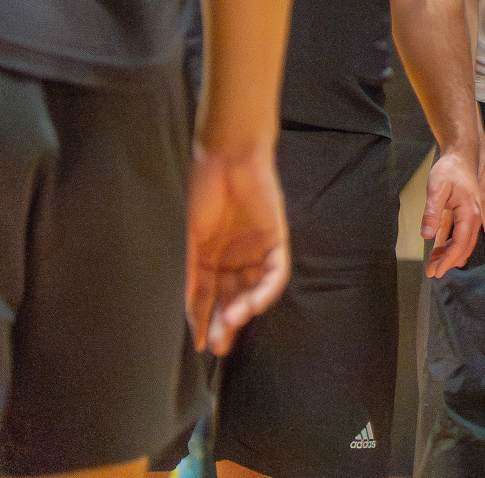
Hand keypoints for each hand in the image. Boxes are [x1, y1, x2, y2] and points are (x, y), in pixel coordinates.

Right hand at [186, 144, 289, 354]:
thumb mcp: (190, 238)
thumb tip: (186, 309)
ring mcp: (256, 251)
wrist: (228, 159)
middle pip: (231, 299)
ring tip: (232, 323)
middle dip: (226, 323)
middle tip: (219, 345)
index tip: (198, 345)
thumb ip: (189, 272)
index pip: (206, 298)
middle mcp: (232, 259)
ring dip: (244, 309)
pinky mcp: (277, 241)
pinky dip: (266, 291)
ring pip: (254, 290)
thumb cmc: (203, 193)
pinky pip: (276, 273)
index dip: (202, 322)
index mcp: (208, 259)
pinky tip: (253, 304)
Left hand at [420, 147, 484, 277]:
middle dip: (449, 260)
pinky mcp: (465, 208)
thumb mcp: (437, 188)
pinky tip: (438, 248)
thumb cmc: (450, 168)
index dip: (448, 259)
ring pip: (463, 239)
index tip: (435, 271)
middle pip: (464, 244)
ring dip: (449, 252)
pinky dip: (449, 241)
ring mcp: (472, 212)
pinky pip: (458, 230)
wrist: (462, 150)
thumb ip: (432, 212)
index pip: (460, 242)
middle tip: (432, 273)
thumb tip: (427, 235)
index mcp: (470, 212)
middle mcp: (475, 215)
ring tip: (433, 264)